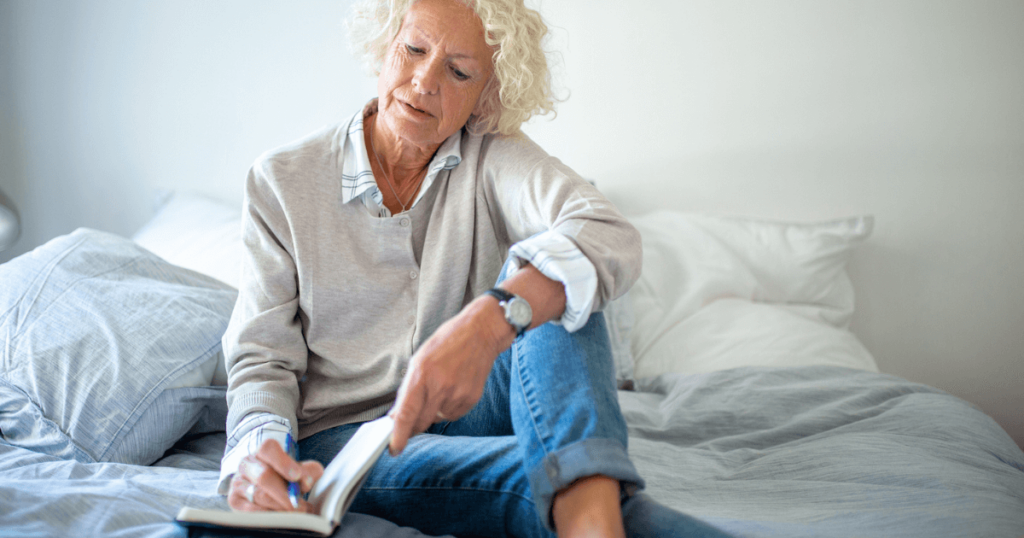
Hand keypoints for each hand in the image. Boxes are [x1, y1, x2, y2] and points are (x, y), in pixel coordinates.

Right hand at [228, 438, 323, 512]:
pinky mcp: (234, 501)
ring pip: (258, 495)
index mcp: (263, 452)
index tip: (297, 476)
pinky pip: (251, 511)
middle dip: (284, 493)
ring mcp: (238, 482)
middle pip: (264, 476)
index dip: (283, 462)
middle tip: (299, 505)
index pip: (269, 449)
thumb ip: (308, 471)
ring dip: (280, 507)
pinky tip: (281, 517)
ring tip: (295, 512)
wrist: (264, 488)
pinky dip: (269, 515)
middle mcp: (247, 464)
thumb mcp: (298, 471)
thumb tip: (306, 481)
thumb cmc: (284, 478)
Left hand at [388, 295, 512, 454]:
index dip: (399, 435)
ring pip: (437, 419)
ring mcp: (458, 394)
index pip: (407, 413)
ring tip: (441, 386)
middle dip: (413, 425)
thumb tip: (397, 416)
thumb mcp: (420, 359)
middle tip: (412, 416)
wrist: (481, 333)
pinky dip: (448, 408)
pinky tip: (453, 388)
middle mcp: (440, 386)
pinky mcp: (471, 399)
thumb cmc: (447, 342)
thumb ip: (408, 388)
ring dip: (433, 412)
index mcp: (422, 373)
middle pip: (420, 422)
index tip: (394, 449)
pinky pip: (452, 415)